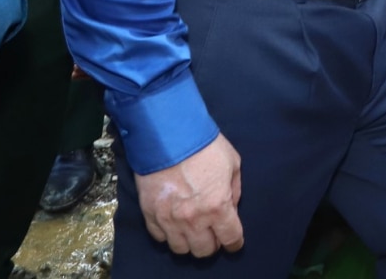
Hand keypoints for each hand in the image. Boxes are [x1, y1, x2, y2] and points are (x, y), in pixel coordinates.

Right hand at [137, 133, 242, 256]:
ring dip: (189, 242)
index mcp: (217, 206)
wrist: (167, 134)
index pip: (230, 238)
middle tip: (212, 232)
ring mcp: (169, 219)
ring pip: (181, 249)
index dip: (234, 243)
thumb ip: (234, 189)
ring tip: (192, 230)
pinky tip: (174, 223)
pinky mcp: (150, 215)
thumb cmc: (204, 145)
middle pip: (204, 250)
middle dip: (212, 243)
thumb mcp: (232, 163)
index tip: (233, 242)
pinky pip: (160, 238)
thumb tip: (231, 206)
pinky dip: (168, 234)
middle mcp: (193, 219)